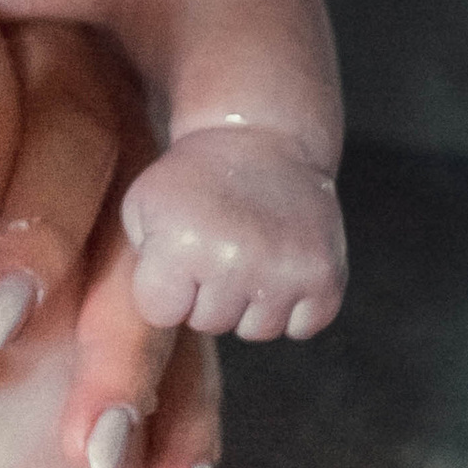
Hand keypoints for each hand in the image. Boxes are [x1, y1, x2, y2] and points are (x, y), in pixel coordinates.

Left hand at [122, 123, 346, 342]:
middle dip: (207, 293)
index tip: (178, 253)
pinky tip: (281, 266)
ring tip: (249, 253)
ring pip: (257, 330)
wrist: (260, 137)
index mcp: (183, 245)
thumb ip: (140, 265)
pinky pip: (302, 327)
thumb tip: (161, 315)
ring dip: (250, 302)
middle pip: (209, 324)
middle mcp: (236, 262)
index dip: (167, 286)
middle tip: (218, 246)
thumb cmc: (193, 179)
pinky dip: (294, 307)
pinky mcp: (327, 277)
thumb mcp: (143, 206)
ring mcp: (286, 272)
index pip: (161, 314)